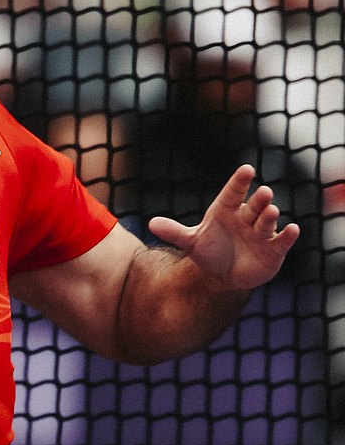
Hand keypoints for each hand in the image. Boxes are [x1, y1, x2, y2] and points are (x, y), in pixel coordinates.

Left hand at [148, 164, 300, 290]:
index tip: (247, 169)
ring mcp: (261, 233)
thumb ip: (174, 231)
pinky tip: (293, 229)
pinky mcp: (273, 250)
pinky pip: (282, 241)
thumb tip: (151, 223)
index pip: (233, 192)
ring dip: (269, 216)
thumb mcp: (191, 242)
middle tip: (263, 191)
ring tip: (270, 211)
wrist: (222, 275)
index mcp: (226, 210)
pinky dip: (287, 236)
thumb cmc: (208, 251)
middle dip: (259, 199)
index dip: (239, 181)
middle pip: (253, 205)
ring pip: (266, 221)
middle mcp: (246, 218)